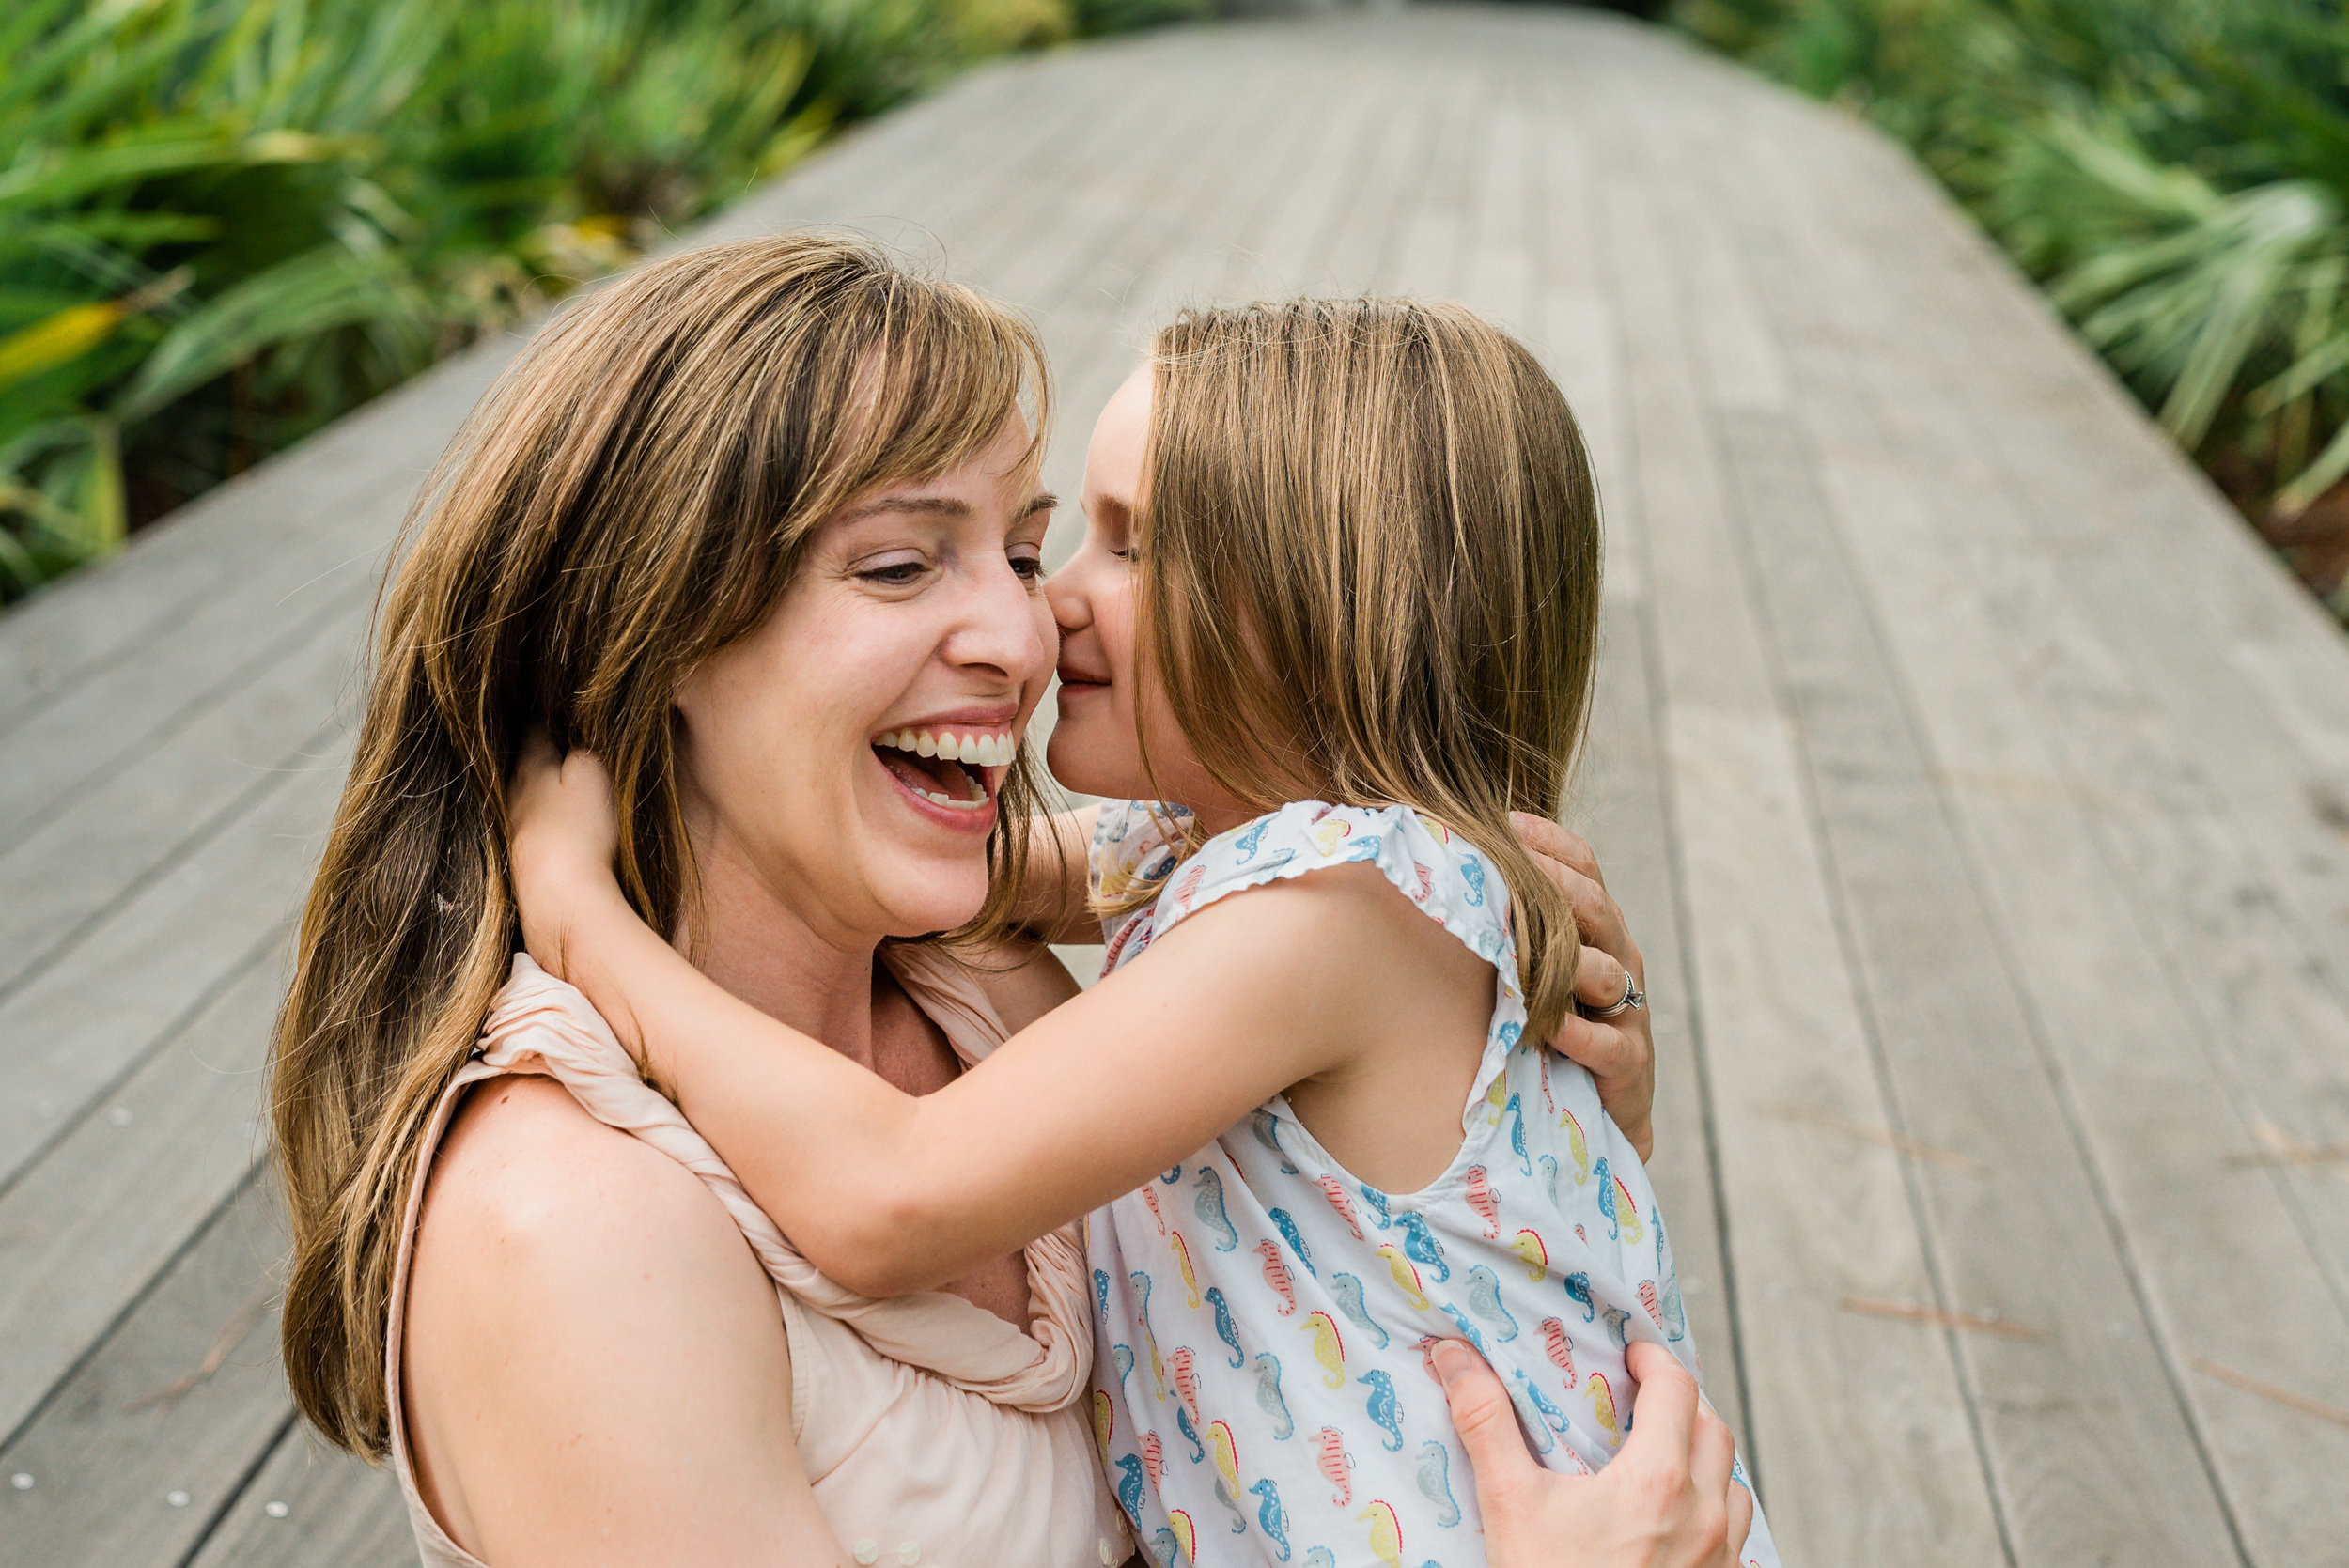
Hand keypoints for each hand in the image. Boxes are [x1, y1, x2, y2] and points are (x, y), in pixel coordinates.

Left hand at [505, 732, 626, 984]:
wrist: (559, 899)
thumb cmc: (579, 832)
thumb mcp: (591, 774)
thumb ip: (585, 745)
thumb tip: (577, 724)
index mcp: (531, 767)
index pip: (532, 728)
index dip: (543, 711)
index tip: (551, 697)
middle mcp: (515, 794)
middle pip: (523, 760)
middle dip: (536, 745)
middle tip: (551, 729)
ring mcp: (517, 827)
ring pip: (523, 791)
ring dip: (537, 779)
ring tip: (554, 769)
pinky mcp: (524, 857)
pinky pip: (532, 820)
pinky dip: (542, 809)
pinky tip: (554, 816)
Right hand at [1435, 1339, 1752, 1567]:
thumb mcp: (1511, 1504)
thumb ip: (1485, 1423)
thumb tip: (1454, 1357)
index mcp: (1658, 1478)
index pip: (1677, 1388)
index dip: (1655, 1359)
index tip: (1632, 1353)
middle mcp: (1703, 1514)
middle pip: (1715, 1429)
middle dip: (1683, 1402)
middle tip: (1646, 1397)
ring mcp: (1720, 1559)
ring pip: (1734, 1487)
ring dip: (1707, 1460)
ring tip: (1667, 1456)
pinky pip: (1736, 1541)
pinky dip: (1714, 1515)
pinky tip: (1679, 1525)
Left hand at [1511, 812, 1655, 1159]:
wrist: (1590, 1113)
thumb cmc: (1545, 1026)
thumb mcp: (1525, 967)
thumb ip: (1500, 920)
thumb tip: (1432, 862)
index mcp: (1593, 926)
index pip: (1583, 864)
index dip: (1549, 840)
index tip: (1502, 822)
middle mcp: (1617, 957)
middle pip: (1596, 905)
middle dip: (1555, 882)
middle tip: (1511, 867)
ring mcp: (1627, 1011)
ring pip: (1608, 970)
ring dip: (1568, 958)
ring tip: (1522, 949)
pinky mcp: (1629, 1065)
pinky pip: (1610, 1044)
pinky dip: (1581, 1034)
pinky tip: (1550, 1027)